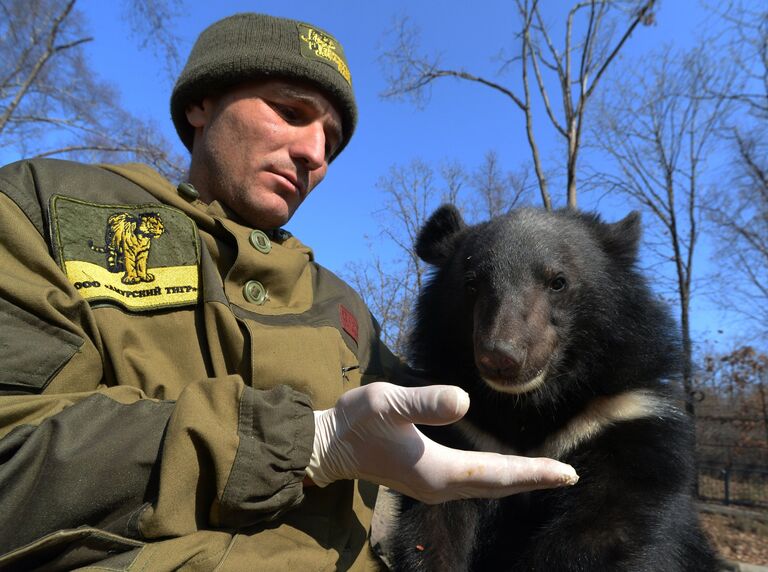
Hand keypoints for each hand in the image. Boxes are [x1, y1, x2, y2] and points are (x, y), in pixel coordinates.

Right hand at [305, 382, 578, 503]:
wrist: (329, 445)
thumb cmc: (357, 420)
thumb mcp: (387, 403)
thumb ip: (424, 403)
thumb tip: (463, 401)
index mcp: (438, 471)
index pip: (497, 474)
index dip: (533, 473)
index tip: (566, 473)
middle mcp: (440, 485)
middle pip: (498, 485)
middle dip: (533, 479)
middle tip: (568, 475)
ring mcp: (433, 485)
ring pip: (486, 486)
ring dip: (517, 479)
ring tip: (546, 474)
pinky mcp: (426, 479)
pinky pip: (473, 481)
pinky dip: (496, 476)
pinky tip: (504, 470)